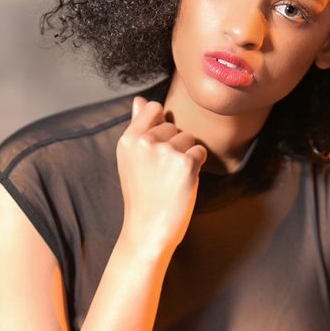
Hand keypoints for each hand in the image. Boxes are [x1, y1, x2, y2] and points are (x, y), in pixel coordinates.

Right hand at [116, 97, 206, 259]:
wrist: (148, 230)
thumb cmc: (142, 196)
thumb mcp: (131, 160)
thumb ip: (138, 127)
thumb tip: (140, 100)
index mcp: (128, 139)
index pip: (153, 108)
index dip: (162, 125)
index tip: (158, 148)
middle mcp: (144, 142)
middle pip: (173, 125)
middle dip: (174, 145)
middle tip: (162, 173)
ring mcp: (165, 151)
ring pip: (189, 138)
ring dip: (186, 156)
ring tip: (171, 179)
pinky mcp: (185, 163)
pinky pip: (201, 151)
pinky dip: (197, 166)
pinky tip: (183, 182)